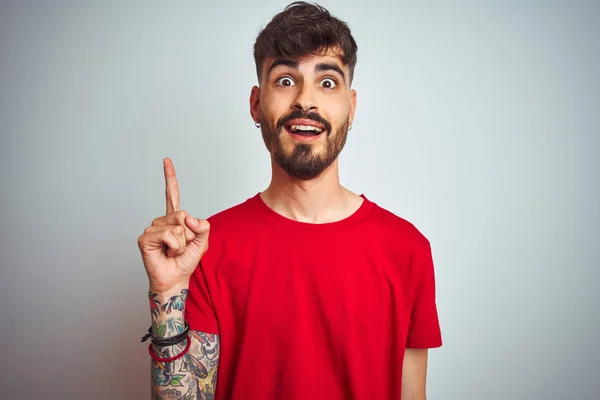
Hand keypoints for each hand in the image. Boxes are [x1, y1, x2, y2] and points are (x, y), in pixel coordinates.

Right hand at [138, 158, 209, 292]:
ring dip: (182, 244)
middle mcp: (162, 220)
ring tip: (173, 251)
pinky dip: (174, 247)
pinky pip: (169, 235)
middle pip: (183, 215)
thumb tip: (189, 218)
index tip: (166, 160)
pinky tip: (166, 253)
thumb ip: (202, 226)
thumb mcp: (203, 242)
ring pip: (178, 228)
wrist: (176, 278)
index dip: (170, 177)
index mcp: (175, 219)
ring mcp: (153, 228)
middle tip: (181, 247)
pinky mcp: (145, 237)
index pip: (172, 194)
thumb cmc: (186, 260)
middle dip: (189, 234)